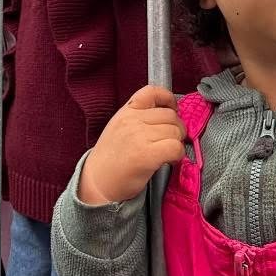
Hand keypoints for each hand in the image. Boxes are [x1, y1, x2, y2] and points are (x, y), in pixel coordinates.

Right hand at [77, 85, 185, 204]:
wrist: (97, 183)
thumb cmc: (111, 159)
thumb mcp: (119, 127)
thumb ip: (140, 117)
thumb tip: (170, 114)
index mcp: (126, 112)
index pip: (151, 92)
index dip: (168, 99)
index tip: (173, 110)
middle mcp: (132, 121)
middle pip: (170, 116)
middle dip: (176, 128)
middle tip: (170, 141)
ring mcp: (139, 137)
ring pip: (175, 131)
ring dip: (177, 143)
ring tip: (167, 152)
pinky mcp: (147, 155)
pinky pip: (175, 147)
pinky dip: (178, 155)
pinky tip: (169, 160)